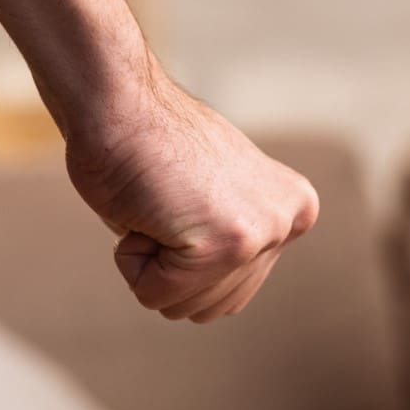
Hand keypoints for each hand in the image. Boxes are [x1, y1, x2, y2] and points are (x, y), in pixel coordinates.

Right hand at [63, 65, 318, 321]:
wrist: (117, 104)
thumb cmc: (148, 147)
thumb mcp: (216, 198)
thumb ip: (234, 237)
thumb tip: (228, 294)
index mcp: (293, 211)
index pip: (232, 289)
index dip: (188, 253)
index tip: (184, 197)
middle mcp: (287, 222)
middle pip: (212, 304)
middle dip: (171, 262)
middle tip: (167, 201)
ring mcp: (261, 233)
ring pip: (184, 305)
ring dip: (152, 262)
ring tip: (159, 204)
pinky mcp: (227, 244)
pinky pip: (156, 293)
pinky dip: (132, 257)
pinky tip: (146, 207)